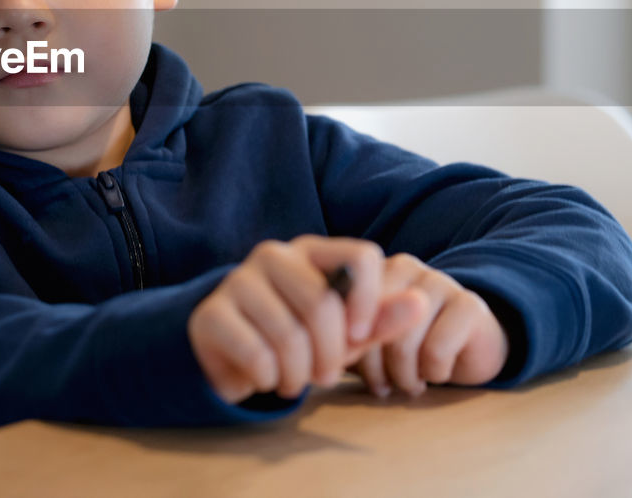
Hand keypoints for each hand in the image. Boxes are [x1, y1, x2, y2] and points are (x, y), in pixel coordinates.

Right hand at [187, 236, 427, 403]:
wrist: (233, 355)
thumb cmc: (299, 339)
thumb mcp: (346, 333)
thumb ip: (381, 318)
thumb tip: (421, 302)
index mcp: (311, 250)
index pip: (361, 256)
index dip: (370, 301)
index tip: (361, 336)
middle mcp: (273, 255)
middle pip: (323, 303)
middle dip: (331, 354)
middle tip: (326, 376)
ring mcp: (238, 280)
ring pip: (288, 335)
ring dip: (298, 374)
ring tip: (295, 380)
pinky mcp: (211, 313)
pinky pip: (255, 353)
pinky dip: (268, 377)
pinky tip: (266, 377)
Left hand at [351, 252, 509, 397]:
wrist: (468, 349)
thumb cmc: (408, 348)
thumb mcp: (369, 343)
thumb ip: (346, 340)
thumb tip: (325, 353)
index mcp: (373, 271)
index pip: (346, 311)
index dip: (349, 348)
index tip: (354, 367)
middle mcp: (405, 267)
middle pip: (374, 328)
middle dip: (375, 368)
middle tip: (385, 386)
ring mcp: (439, 281)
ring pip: (403, 342)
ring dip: (405, 377)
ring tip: (409, 383)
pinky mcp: (469, 304)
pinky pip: (436, 350)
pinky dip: (434, 373)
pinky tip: (437, 373)